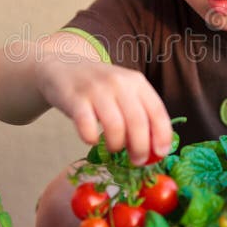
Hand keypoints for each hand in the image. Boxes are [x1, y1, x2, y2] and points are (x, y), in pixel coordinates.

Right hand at [35, 50, 172, 165]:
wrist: (64, 66)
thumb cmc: (99, 86)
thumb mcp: (125, 91)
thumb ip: (140, 113)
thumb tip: (155, 148)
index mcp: (136, 82)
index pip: (157, 111)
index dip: (162, 135)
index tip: (160, 153)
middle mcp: (119, 83)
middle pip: (138, 122)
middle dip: (140, 148)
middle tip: (137, 161)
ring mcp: (96, 89)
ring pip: (115, 127)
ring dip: (117, 145)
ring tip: (113, 148)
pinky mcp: (74, 98)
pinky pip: (86, 126)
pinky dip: (91, 139)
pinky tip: (91, 139)